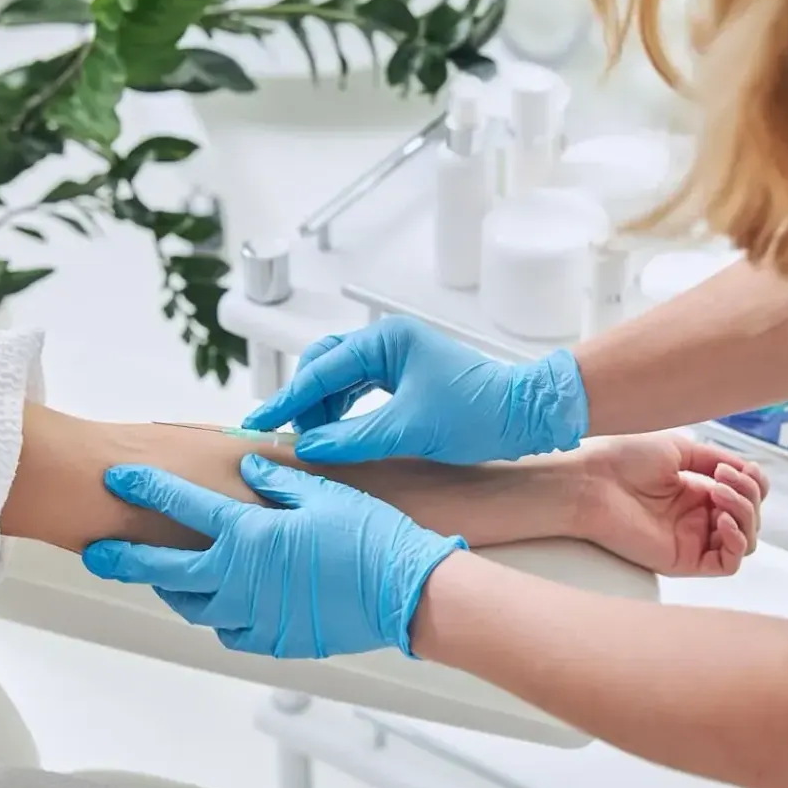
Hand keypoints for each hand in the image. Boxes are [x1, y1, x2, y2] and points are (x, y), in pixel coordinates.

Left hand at [82, 455, 463, 658]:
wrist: (406, 596)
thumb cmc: (372, 540)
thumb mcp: (325, 495)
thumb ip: (279, 481)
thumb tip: (249, 470)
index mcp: (249, 535)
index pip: (181, 506)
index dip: (145, 489)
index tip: (118, 479)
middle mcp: (241, 579)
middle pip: (163, 570)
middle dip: (124, 559)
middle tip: (97, 553)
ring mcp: (255, 615)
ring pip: (193, 606)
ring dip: (172, 589)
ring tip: (159, 578)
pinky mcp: (275, 641)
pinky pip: (229, 631)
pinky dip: (216, 616)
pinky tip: (217, 605)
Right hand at [243, 316, 588, 464]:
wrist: (527, 416)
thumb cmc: (479, 413)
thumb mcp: (409, 429)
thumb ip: (353, 438)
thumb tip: (309, 448)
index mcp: (386, 340)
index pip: (321, 369)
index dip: (288, 399)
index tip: (260, 422)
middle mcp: (388, 342)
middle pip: (324, 366)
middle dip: (303, 401)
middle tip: (285, 435)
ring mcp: (397, 358)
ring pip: (340, 380)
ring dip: (322, 409)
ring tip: (311, 441)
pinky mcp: (406, 378)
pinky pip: (359, 390)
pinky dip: (342, 412)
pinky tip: (336, 435)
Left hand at [575, 435, 766, 576]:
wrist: (591, 481)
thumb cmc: (623, 460)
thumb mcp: (679, 450)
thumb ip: (717, 460)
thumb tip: (748, 471)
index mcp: (696, 492)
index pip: (746, 496)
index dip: (753, 483)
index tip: (735, 467)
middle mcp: (697, 518)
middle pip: (751, 517)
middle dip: (748, 494)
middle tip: (723, 479)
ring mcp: (692, 540)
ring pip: (745, 540)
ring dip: (744, 513)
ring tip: (718, 493)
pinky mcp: (684, 560)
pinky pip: (727, 564)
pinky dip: (736, 542)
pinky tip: (721, 520)